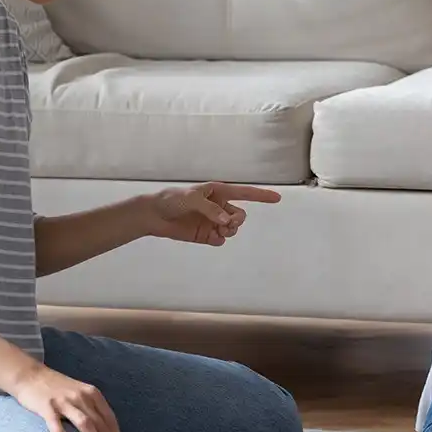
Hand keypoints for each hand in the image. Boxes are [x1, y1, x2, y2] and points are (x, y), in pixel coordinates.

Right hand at [11, 363, 122, 431]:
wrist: (31, 375)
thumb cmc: (57, 388)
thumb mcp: (80, 393)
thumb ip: (91, 408)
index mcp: (92, 394)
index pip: (109, 418)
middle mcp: (81, 396)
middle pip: (99, 423)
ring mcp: (64, 400)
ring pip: (84, 423)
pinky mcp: (46, 405)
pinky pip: (54, 420)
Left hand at [143, 181, 281, 245]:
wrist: (154, 215)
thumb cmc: (172, 200)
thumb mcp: (191, 198)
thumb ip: (210, 209)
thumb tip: (225, 220)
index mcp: (218, 192)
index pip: (244, 193)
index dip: (261, 196)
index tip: (277, 198)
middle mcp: (219, 206)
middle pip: (241, 215)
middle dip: (237, 220)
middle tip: (226, 223)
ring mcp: (213, 221)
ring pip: (233, 228)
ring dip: (229, 230)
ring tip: (218, 230)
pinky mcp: (206, 234)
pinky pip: (221, 239)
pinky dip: (219, 239)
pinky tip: (209, 236)